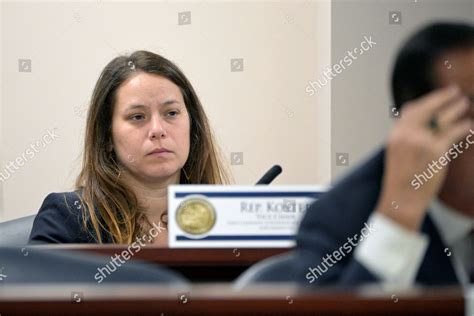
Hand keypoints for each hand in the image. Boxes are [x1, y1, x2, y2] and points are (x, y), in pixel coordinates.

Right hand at [376, 85, 471, 230]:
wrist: (402, 199)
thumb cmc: (401, 180)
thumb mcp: (397, 154)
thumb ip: (406, 138)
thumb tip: (422, 127)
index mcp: (395, 134)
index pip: (410, 110)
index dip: (425, 101)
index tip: (436, 98)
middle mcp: (407, 134)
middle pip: (426, 108)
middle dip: (441, 97)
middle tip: (454, 91)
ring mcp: (421, 141)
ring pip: (442, 117)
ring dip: (455, 108)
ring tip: (464, 103)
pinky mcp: (436, 150)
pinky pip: (454, 132)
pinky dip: (463, 126)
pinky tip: (468, 125)